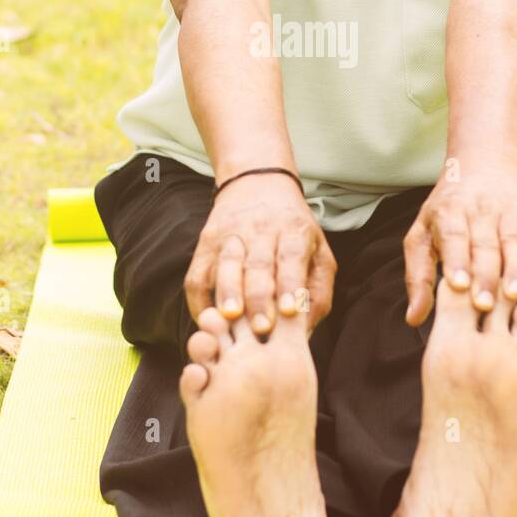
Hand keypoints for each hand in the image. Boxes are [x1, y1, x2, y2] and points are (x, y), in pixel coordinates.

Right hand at [184, 173, 336, 337]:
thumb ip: (317, 291)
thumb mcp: (318, 252)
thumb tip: (304, 332)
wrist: (256, 184)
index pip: (291, 257)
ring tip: (229, 318)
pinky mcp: (206, 244)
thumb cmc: (294, 231)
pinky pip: (197, 274)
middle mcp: (261, 230)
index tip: (290, 311)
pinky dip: (199, 299)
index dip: (290, 284)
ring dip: (227, 293)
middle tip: (261, 327)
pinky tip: (207, 319)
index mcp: (293, 231)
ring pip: (226, 265)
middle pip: (258, 265)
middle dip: (259, 298)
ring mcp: (230, 235)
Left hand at [404, 169, 516, 324]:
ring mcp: (508, 210)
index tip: (458, 286)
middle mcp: (479, 208)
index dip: (456, 260)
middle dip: (485, 275)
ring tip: (515, 296)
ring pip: (515, 240)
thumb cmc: (446, 213)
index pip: (453, 235)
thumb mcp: (422, 235)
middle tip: (484, 305)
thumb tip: (414, 318)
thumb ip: (418, 277)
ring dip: (516, 268)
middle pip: (484, 243)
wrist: (484, 165)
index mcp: (448, 211)